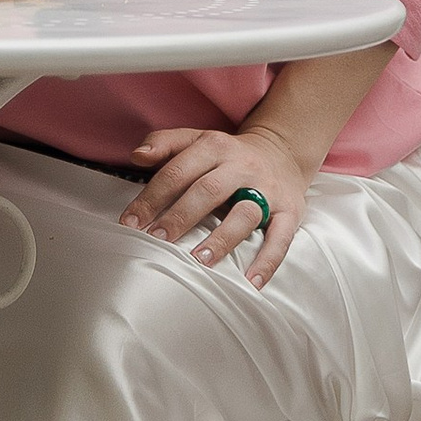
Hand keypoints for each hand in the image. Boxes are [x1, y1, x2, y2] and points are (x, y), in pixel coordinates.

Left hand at [121, 125, 309, 285]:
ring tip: (199, 260)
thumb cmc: (228, 155)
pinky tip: (252, 281)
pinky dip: (267, 261)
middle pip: (208, 191)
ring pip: (244, 213)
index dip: (152, 197)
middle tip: (157, 240)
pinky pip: (280, 237)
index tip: (131, 222)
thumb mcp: (197, 139)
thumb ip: (164, 143)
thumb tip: (136, 155)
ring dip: (221, 238)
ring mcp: (267, 190)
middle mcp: (242, 166)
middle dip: (180, 216)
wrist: (283, 151)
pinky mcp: (290, 211)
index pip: (178, 171)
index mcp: (214, 147)